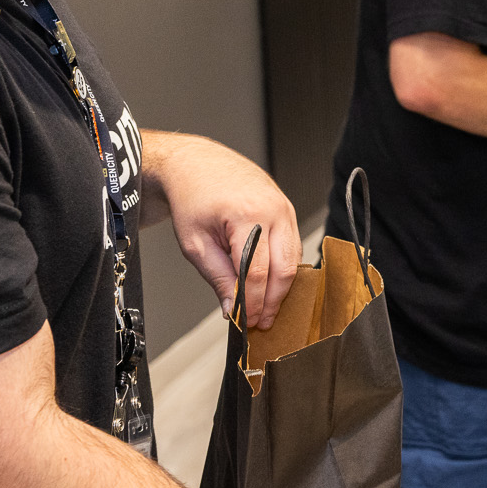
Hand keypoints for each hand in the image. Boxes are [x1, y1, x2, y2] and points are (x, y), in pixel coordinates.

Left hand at [144, 132, 301, 329]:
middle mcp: (273, 210)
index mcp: (247, 216)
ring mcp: (285, 208)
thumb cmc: (193, 198)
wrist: (198, 165)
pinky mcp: (287, 209)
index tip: (246, 322)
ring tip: (266, 308)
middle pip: (284, 268)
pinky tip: (271, 283)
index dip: (252, 302)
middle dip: (273, 300)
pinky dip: (284, 268)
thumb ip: (217, 277)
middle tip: (262, 322)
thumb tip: (232, 308)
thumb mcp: (195, 243)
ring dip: (281, 287)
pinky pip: (292, 245)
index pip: (256, 272)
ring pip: (293, 259)